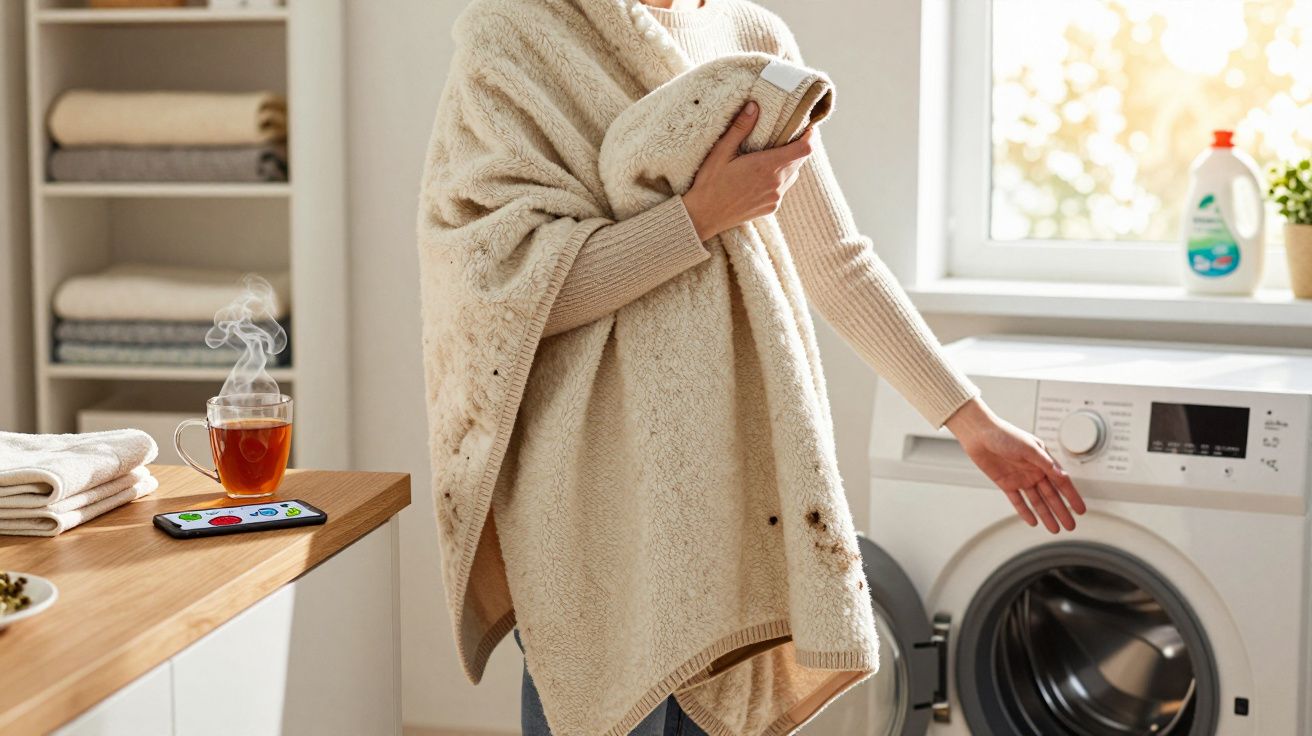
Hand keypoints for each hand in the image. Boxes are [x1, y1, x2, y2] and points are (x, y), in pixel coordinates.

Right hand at [681, 100, 814, 240]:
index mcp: (766, 166)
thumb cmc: (710, 183)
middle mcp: (776, 183)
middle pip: (800, 160)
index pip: (803, 149)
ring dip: (789, 163)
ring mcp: (775, 198)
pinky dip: (779, 179)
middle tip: (788, 135)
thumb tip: (754, 106)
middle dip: (798, 146)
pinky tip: (763, 175)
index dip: (810, 136)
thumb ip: (740, 128)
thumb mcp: (721, 152)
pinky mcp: (771, 208)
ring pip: (793, 175)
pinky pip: (783, 189)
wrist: (703, 216)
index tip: (808, 127)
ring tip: (774, 154)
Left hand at [944, 397, 1086, 532]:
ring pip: (1036, 501)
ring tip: (1054, 529)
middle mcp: (1033, 471)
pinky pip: (1018, 501)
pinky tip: (1033, 521)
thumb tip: (1063, 476)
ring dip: (1046, 514)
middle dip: (1061, 511)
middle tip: (1070, 526)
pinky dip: (1025, 511)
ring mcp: (1020, 478)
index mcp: (1042, 460)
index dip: (1071, 496)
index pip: (1061, 482)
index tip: (1080, 510)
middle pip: (1051, 495)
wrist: (979, 434)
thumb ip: (1045, 463)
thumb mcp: (1029, 447)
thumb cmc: (1004, 434)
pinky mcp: (1006, 483)